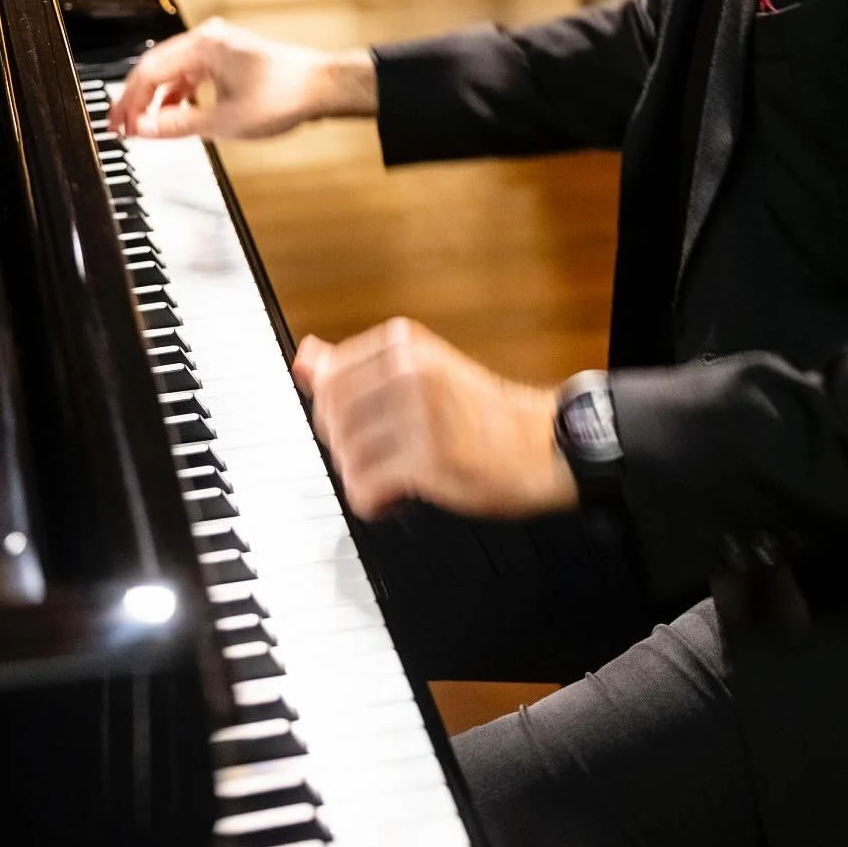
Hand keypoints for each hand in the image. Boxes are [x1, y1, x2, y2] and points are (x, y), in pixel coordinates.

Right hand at [107, 17, 376, 139]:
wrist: (322, 88)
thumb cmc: (284, 96)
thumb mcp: (222, 121)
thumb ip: (176, 124)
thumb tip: (143, 129)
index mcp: (203, 46)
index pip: (149, 73)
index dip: (129, 103)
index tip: (118, 126)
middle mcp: (209, 39)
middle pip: (157, 67)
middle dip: (137, 99)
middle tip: (121, 126)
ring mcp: (220, 46)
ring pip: (174, 70)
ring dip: (158, 97)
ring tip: (144, 123)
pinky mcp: (229, 57)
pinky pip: (192, 72)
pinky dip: (180, 92)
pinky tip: (175, 112)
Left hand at [293, 319, 577, 520]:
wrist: (543, 445)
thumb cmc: (481, 413)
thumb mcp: (419, 373)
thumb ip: (355, 366)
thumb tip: (304, 357)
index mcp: (403, 343)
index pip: (327, 380)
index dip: (340, 413)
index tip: (369, 425)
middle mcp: (408, 370)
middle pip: (329, 419)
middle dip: (349, 448)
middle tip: (384, 456)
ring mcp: (418, 412)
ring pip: (345, 457)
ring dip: (365, 478)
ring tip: (398, 476)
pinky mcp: (428, 458)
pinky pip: (364, 489)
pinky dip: (375, 503)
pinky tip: (400, 497)